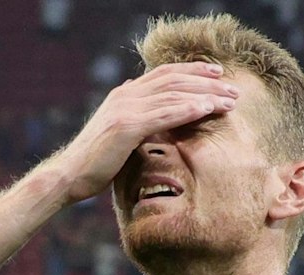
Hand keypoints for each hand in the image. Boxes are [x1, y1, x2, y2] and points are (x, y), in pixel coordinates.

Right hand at [39, 61, 239, 204]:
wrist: (69, 175)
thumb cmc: (94, 161)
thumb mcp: (117, 134)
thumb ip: (132, 117)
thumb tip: (144, 107)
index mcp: (124, 94)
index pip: (165, 73)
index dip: (193, 70)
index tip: (218, 73)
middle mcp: (125, 95)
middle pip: (174, 80)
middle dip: (207, 81)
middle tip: (233, 88)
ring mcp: (126, 109)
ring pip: (174, 95)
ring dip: (205, 95)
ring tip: (230, 100)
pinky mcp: (127, 127)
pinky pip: (165, 114)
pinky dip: (189, 109)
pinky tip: (208, 109)